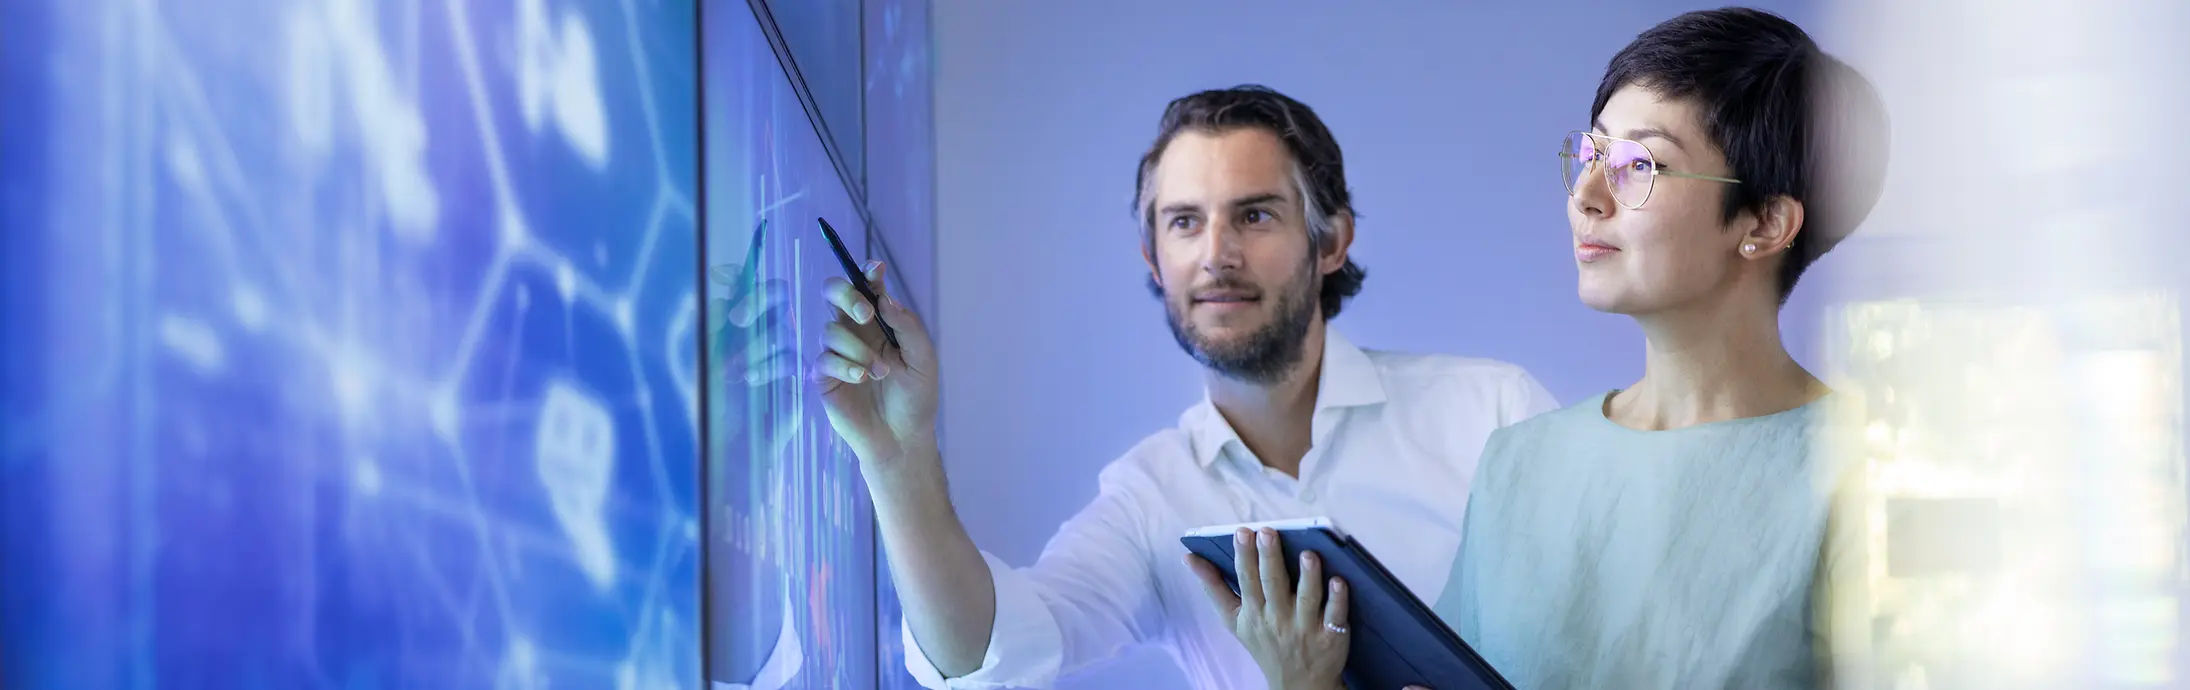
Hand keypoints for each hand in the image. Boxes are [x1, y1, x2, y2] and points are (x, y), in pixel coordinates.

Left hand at [710, 266, 798, 449]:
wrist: (728, 444)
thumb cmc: (713, 405)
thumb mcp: (703, 363)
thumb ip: (710, 329)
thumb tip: (717, 296)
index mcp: (747, 327)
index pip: (756, 292)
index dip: (747, 287)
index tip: (726, 297)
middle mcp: (768, 335)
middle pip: (778, 298)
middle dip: (757, 302)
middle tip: (737, 321)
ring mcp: (785, 355)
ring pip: (781, 330)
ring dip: (754, 346)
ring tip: (732, 372)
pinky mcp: (797, 378)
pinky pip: (790, 358)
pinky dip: (769, 365)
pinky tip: (750, 380)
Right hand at [816, 260, 938, 468]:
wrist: (903, 438)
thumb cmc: (916, 398)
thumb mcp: (924, 359)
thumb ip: (907, 326)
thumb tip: (885, 299)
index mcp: (879, 322)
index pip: (867, 287)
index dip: (867, 273)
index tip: (876, 270)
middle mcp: (855, 331)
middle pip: (834, 294)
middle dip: (846, 296)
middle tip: (867, 315)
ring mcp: (837, 353)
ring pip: (831, 330)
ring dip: (859, 349)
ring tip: (881, 373)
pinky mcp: (824, 377)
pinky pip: (824, 359)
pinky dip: (845, 366)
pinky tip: (862, 378)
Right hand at [1186, 528, 1350, 689]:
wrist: (1297, 683)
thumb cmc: (1264, 643)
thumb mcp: (1233, 620)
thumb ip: (1213, 587)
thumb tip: (1188, 558)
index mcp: (1253, 611)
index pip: (1246, 579)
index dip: (1244, 555)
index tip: (1242, 532)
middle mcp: (1278, 618)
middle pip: (1273, 584)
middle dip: (1269, 558)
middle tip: (1267, 532)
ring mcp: (1305, 627)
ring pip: (1306, 598)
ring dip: (1307, 576)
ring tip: (1307, 554)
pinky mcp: (1331, 635)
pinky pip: (1335, 615)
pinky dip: (1338, 599)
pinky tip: (1339, 581)